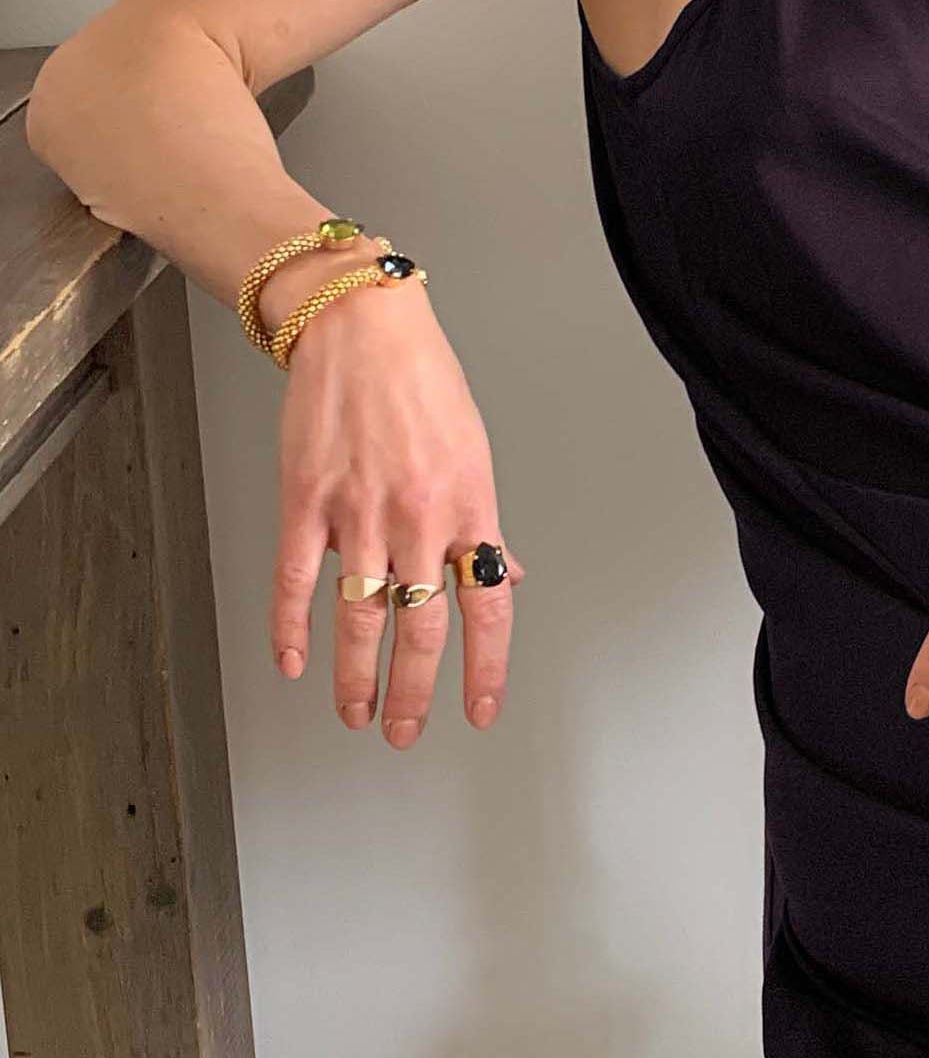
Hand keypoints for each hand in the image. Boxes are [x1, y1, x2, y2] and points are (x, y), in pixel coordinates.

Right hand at [265, 269, 525, 747]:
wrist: (360, 325)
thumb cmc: (422, 380)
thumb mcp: (475, 453)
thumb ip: (484, 525)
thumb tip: (507, 577)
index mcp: (469, 507)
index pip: (488, 608)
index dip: (486, 668)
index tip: (482, 710)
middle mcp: (417, 516)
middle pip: (420, 627)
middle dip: (415, 692)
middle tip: (406, 732)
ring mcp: (358, 510)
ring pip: (359, 616)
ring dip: (355, 677)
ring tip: (356, 713)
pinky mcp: (304, 500)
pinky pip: (296, 578)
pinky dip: (292, 628)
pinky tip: (293, 662)